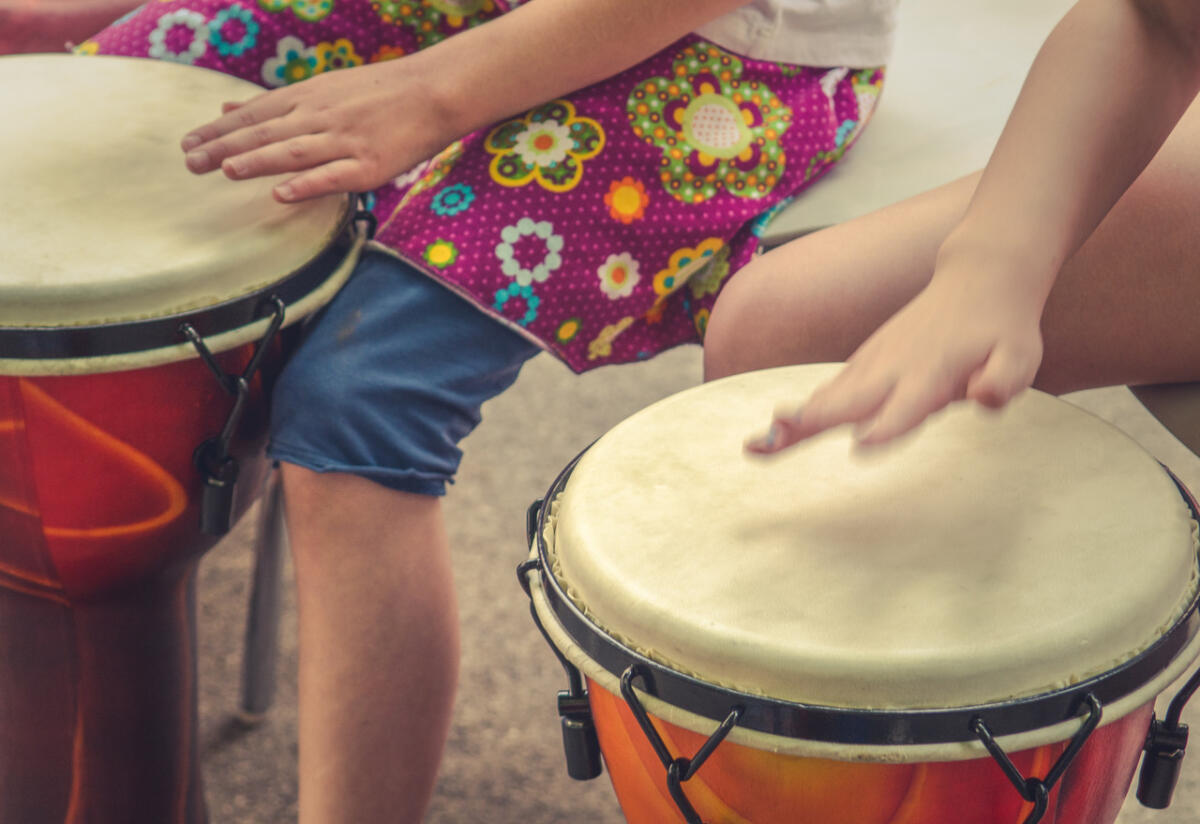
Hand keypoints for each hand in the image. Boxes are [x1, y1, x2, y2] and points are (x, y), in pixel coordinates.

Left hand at [180, 57, 452, 201]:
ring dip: (258, 160)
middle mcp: (321, 116)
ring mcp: (345, 141)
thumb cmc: (381, 92)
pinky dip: (306, 185)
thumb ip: (276, 102)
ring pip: (294, 151)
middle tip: (190, 162)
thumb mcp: (324, 87)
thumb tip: (228, 107)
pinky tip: (281, 194)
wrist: (435, 91)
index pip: (255, 113)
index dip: (220, 130)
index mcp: (309, 97)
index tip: (188, 143)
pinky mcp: (370, 165)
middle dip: (226, 147)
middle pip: (266, 132)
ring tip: (226, 170)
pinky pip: (333, 176)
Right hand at [746, 257, 1046, 452]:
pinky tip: (775, 434)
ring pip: (829, 396)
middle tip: (773, 440)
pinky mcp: (865, 364)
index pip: (909, 404)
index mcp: (932, 371)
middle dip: (811, 421)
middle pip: (848, 400)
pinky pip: (830, 392)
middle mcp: (894, 367)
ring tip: (757, 445)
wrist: (978, 277)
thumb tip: (984, 397)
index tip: (862, 444)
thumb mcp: (1021, 356)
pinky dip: (801, 413)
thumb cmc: (1001, 327)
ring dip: (794, 420)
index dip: (889, 425)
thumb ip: (1003, 380)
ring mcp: (874, 363)